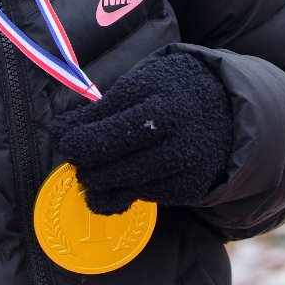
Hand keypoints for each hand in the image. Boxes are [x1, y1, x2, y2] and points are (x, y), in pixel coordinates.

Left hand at [48, 51, 233, 214]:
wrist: (225, 110)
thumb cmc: (169, 92)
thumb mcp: (136, 88)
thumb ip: (98, 111)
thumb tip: (58, 133)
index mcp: (161, 107)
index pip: (110, 133)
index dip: (80, 142)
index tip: (64, 143)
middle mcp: (177, 140)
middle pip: (116, 166)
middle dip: (87, 167)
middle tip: (78, 161)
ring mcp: (186, 167)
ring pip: (127, 186)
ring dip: (101, 183)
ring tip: (92, 173)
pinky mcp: (190, 188)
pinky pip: (145, 196)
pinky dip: (125, 190)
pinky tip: (119, 180)